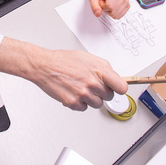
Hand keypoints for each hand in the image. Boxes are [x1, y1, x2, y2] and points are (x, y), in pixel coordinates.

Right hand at [0, 39, 127, 111]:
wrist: (44, 66)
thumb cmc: (63, 60)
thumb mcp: (87, 57)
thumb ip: (102, 68)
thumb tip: (114, 78)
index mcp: (99, 70)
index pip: (121, 87)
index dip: (118, 88)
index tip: (116, 88)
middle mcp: (93, 82)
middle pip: (109, 96)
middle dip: (101, 91)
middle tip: (90, 84)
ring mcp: (83, 94)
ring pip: (97, 104)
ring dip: (90, 98)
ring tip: (80, 88)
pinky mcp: (73, 102)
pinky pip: (84, 108)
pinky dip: (79, 103)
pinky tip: (73, 92)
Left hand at [89, 0, 129, 18]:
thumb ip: (94, 6)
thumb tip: (98, 14)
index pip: (109, 6)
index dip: (103, 6)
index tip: (102, 0)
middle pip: (113, 11)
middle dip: (106, 9)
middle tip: (104, 2)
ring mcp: (126, 0)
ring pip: (116, 15)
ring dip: (110, 12)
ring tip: (108, 4)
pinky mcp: (128, 5)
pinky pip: (119, 16)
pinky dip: (114, 13)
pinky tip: (113, 6)